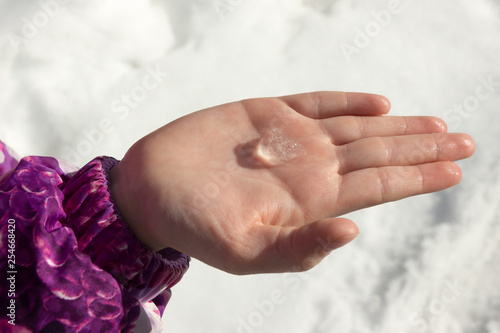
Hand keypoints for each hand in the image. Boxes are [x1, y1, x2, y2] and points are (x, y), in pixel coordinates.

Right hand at [109, 92, 474, 273]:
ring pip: (357, 127)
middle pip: (377, 155)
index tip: (454, 167)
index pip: (377, 187)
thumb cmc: (193, 227)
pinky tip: (379, 104)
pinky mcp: (266, 113)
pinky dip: (348, 101)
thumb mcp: (245, 251)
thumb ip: (300, 246)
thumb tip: (354, 228)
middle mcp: (309, 168)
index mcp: (310, 201)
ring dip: (397, 127)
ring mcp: (291, 139)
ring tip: (436, 126)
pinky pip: (317, 103)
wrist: (152, 189)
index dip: (417, 177)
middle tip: (465, 141)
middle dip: (421, 150)